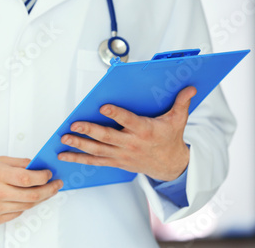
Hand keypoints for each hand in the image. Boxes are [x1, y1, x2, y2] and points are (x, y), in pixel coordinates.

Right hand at [0, 156, 62, 224]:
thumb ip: (18, 163)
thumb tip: (37, 166)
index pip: (27, 178)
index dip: (43, 177)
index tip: (49, 174)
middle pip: (31, 195)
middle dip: (49, 190)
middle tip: (56, 185)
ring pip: (26, 206)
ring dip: (39, 198)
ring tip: (45, 191)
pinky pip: (16, 214)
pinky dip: (25, 206)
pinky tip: (27, 199)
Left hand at [58, 86, 196, 180]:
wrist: (171, 166)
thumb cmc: (170, 140)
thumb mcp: (178, 120)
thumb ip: (181, 102)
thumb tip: (190, 87)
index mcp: (144, 130)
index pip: (128, 120)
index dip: (116, 114)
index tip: (103, 107)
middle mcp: (130, 143)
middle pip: (107, 137)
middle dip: (89, 131)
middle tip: (74, 125)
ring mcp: (121, 154)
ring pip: (97, 150)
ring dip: (79, 145)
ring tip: (64, 139)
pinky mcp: (116, 162)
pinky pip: (95, 162)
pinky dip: (79, 159)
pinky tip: (65, 155)